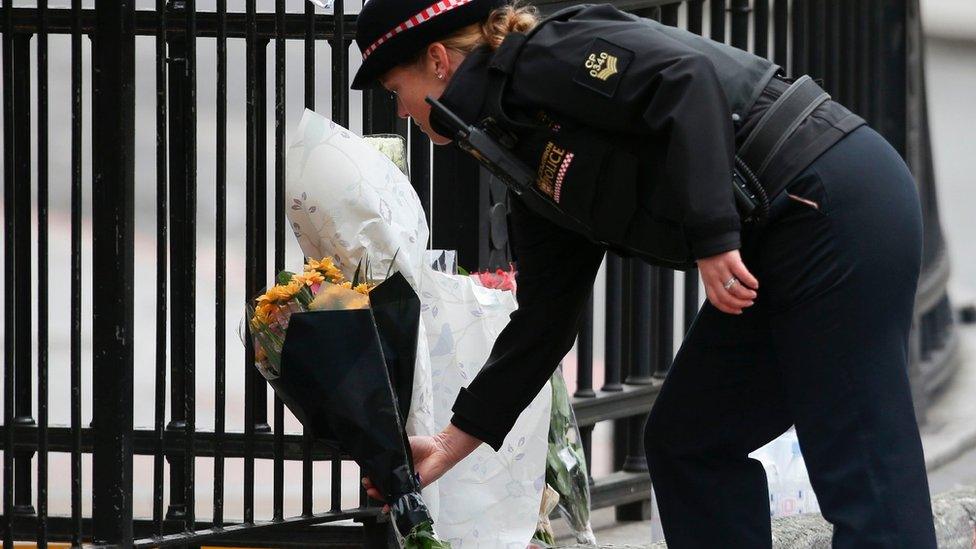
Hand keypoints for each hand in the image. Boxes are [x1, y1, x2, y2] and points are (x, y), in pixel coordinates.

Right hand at [362, 424, 481, 511]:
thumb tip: (379, 452)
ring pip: (390, 493)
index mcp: (395, 466)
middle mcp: (399, 477)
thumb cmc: (423, 445)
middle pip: (383, 486)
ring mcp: (406, 484)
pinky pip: (402, 498)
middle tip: (368, 484)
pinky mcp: (414, 489)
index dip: (372, 477)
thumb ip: (392, 451)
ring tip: (372, 491)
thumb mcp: (403, 446)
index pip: (381, 475)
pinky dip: (393, 504)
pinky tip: (386, 507)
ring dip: (379, 495)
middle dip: (373, 487)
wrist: (439, 449)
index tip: (366, 476)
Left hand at [696, 249, 758, 314]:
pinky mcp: (731, 260)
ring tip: (753, 294)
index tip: (738, 311)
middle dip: (740, 303)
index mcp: (707, 281)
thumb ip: (715, 283)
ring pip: (735, 289)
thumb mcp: (708, 271)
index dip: (728, 308)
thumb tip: (728, 296)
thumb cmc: (710, 255)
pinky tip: (755, 284)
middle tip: (749, 303)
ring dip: (746, 295)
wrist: (709, 237)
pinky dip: (750, 281)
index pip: (715, 300)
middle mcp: (713, 277)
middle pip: (726, 297)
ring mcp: (722, 269)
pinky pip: (742, 274)